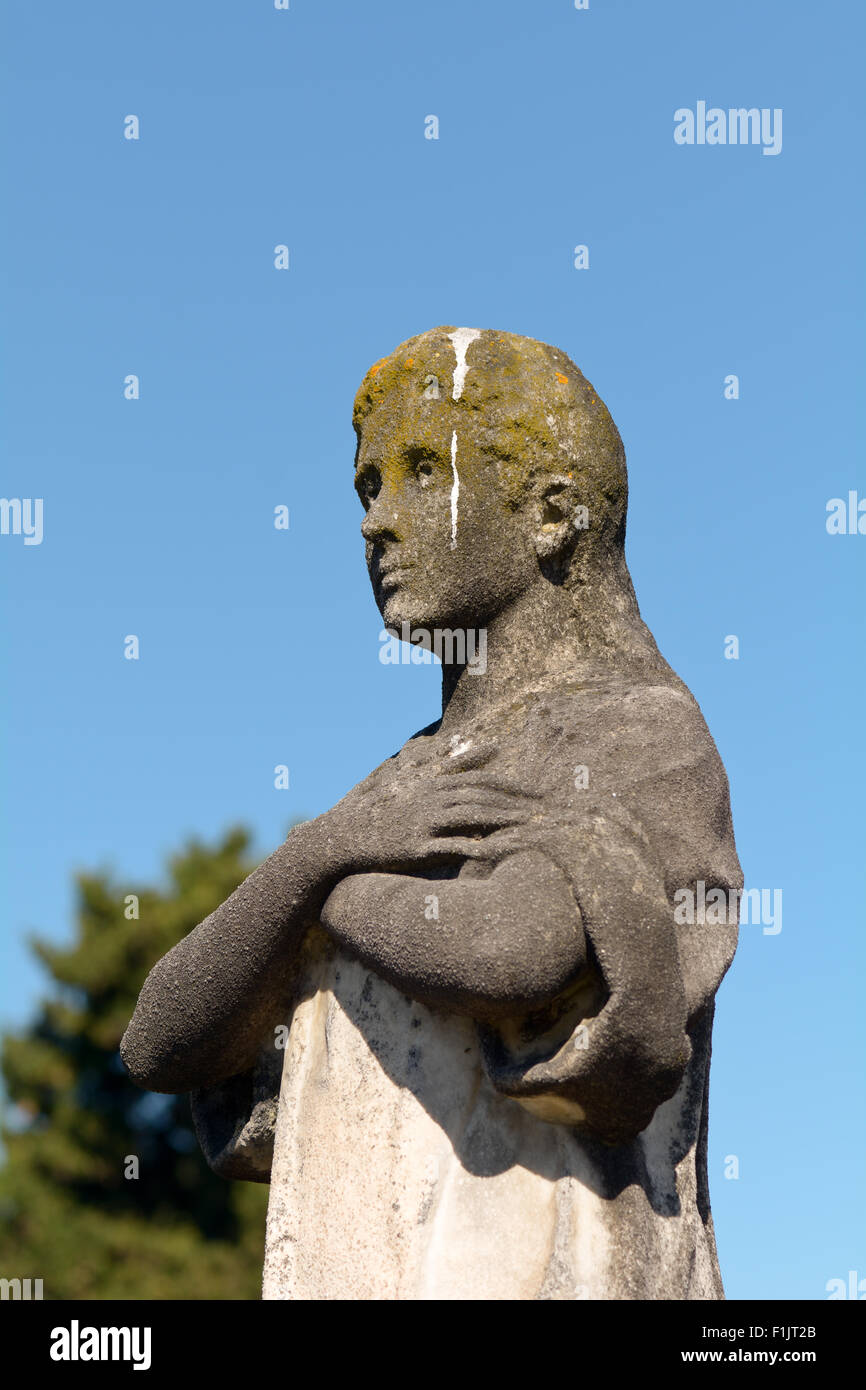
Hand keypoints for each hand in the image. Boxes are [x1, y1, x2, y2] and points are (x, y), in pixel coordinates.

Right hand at [302, 761, 544, 882]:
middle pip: (481, 795)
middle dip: (516, 800)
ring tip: (532, 827)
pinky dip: (478, 847)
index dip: (508, 782)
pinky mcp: (416, 847)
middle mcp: (428, 798)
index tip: (536, 788)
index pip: (476, 778)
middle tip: (545, 808)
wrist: (340, 837)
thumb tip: (459, 756)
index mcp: (428, 784)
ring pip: (472, 816)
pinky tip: (500, 851)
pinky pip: (453, 846)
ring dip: (506, 820)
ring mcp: (422, 822)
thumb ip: (435, 768)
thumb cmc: (374, 812)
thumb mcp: (403, 784)